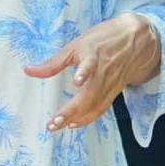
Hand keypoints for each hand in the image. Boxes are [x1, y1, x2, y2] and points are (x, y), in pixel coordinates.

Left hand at [24, 15, 162, 131]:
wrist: (136, 40)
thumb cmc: (102, 40)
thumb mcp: (76, 45)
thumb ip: (54, 62)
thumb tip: (28, 71)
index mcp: (94, 55)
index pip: (90, 64)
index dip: (85, 72)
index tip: (77, 81)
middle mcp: (104, 72)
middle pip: (90, 95)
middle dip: (71, 110)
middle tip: (53, 122)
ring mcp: (111, 84)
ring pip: (96, 105)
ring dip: (77, 118)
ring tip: (58, 125)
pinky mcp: (114, 92)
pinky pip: (101, 108)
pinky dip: (88, 118)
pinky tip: (73, 124)